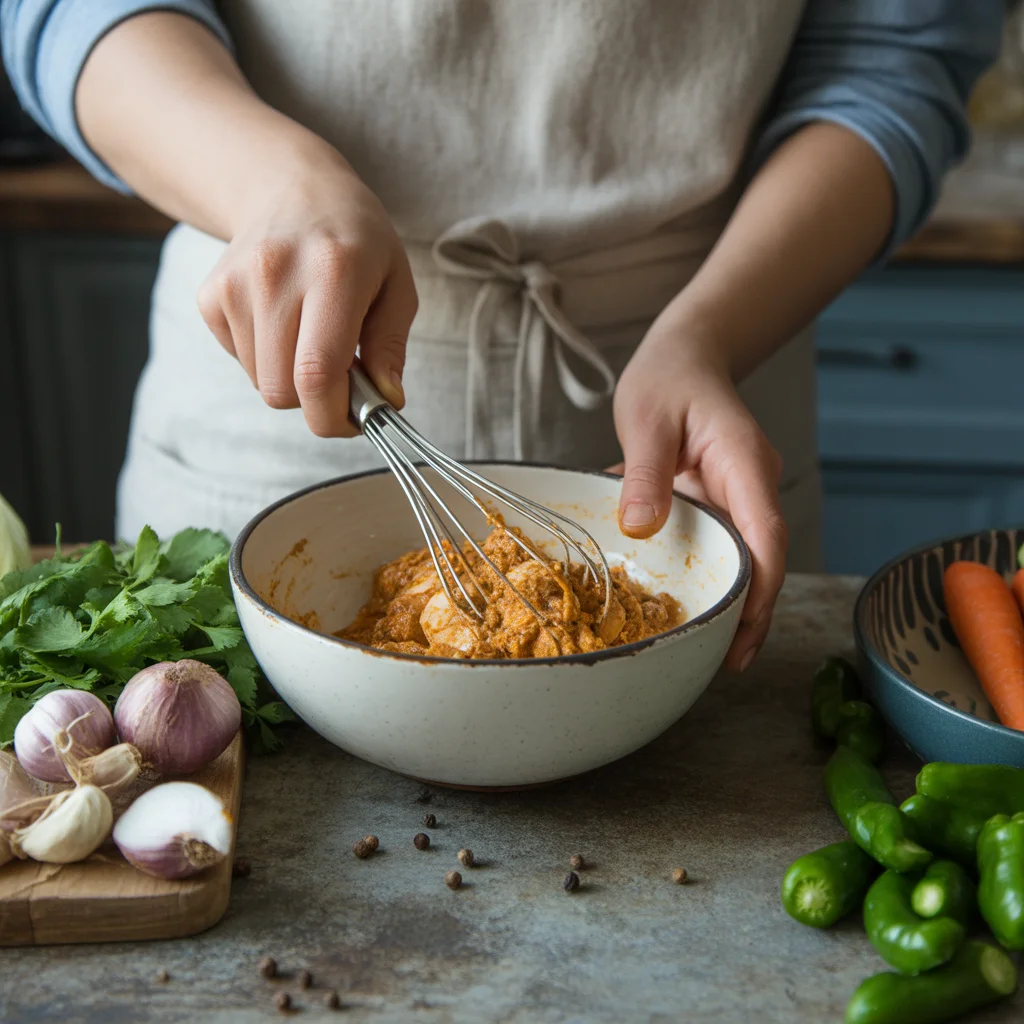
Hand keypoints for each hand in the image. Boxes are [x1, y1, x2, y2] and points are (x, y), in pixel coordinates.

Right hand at [196, 150, 416, 436]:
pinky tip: (283, 321)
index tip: (353, 421)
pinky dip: (266, 358)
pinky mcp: (210, 296)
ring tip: (311, 336)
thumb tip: (385, 402)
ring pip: (260, 382)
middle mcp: (276, 275)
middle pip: (282, 390)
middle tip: (341, 378)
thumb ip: (390, 346)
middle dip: (315, 402)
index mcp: (334, 272)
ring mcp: (235, 285)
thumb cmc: (356, 241)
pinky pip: (242, 362)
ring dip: (291, 377)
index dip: (333, 417)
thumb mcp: (396, 284)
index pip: (317, 375)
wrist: (291, 189)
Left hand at [611, 326, 787, 670]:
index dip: (761, 585)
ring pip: (745, 558)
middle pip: (763, 558)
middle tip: (726, 662)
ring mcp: (740, 496)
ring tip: (709, 651)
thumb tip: (641, 527)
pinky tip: (686, 606)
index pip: (766, 533)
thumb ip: (644, 473)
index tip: (744, 626)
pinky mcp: (721, 503)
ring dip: (732, 602)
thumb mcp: (647, 420)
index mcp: (744, 463)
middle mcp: (751, 486)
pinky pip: (721, 546)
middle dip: (751, 612)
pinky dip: (708, 576)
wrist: (686, 357)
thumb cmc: (669, 379)